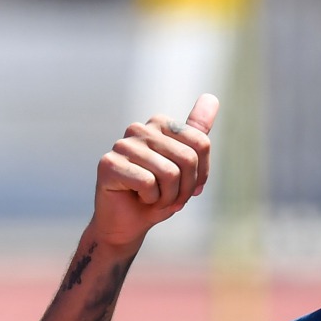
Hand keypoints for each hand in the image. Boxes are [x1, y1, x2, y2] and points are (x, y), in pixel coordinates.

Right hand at [92, 93, 219, 248]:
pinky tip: (138, 198)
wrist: (128, 223)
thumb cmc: (158, 195)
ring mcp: (122, 145)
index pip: (201, 143)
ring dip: (168, 196)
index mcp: (160, 124)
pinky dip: (150, 199)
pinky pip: (148, 183)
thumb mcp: (185, 166)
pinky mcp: (109, 164)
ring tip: (154, 199)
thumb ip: (197, 133)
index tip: (189, 187)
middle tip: (171, 198)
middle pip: (188, 158)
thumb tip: (211, 97)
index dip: (201, 174)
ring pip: (169, 173)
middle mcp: (139, 128)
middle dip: (186, 188)